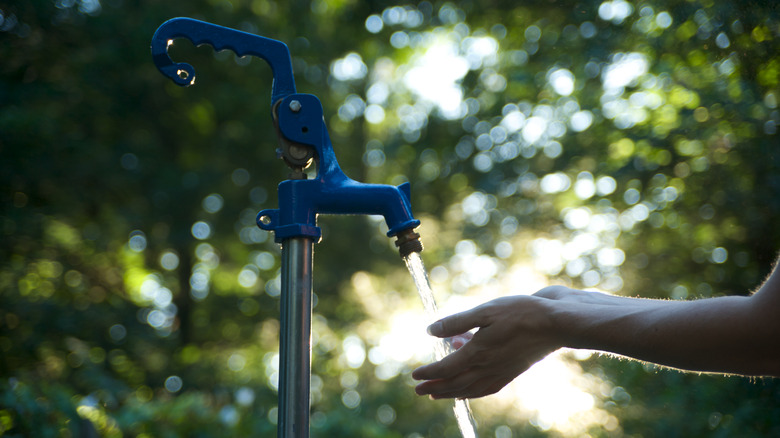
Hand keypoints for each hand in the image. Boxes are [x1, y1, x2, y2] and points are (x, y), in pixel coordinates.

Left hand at [412, 294, 561, 398]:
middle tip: (419, 391)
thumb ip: (457, 322)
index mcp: (478, 353)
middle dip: (435, 388)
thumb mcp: (485, 311)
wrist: (555, 324)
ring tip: (437, 394)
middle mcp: (487, 367)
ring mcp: (500, 372)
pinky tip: (469, 389)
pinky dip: (473, 392)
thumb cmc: (520, 313)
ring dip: (451, 393)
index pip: (445, 369)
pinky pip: (486, 389)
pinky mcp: (511, 372)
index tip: (414, 375)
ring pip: (470, 389)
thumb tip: (431, 331)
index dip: (428, 373)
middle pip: (455, 384)